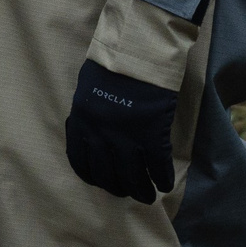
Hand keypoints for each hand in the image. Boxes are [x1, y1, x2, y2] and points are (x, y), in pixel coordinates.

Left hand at [64, 59, 177, 202]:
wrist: (136, 50)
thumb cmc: (111, 64)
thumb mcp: (87, 90)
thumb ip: (88, 115)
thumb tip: (93, 133)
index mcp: (81, 123)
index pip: (80, 161)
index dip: (91, 177)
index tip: (100, 181)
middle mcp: (100, 136)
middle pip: (107, 174)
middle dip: (117, 187)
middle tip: (126, 191)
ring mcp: (126, 138)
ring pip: (132, 177)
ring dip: (141, 191)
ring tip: (147, 196)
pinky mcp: (151, 134)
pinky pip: (157, 166)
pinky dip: (162, 178)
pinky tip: (165, 184)